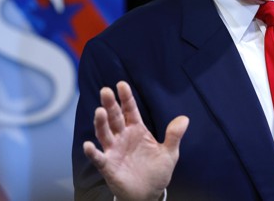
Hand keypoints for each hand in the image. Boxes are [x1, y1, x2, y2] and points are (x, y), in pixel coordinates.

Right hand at [83, 81, 189, 200]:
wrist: (148, 193)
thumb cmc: (157, 171)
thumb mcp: (169, 153)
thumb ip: (174, 136)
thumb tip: (185, 119)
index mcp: (137, 130)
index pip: (130, 110)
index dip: (126, 98)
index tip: (121, 85)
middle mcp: (123, 137)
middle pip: (115, 118)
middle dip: (110, 105)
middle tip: (106, 91)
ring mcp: (114, 150)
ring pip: (105, 133)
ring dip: (101, 123)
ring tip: (99, 111)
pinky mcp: (108, 166)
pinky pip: (99, 158)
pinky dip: (92, 152)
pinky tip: (88, 145)